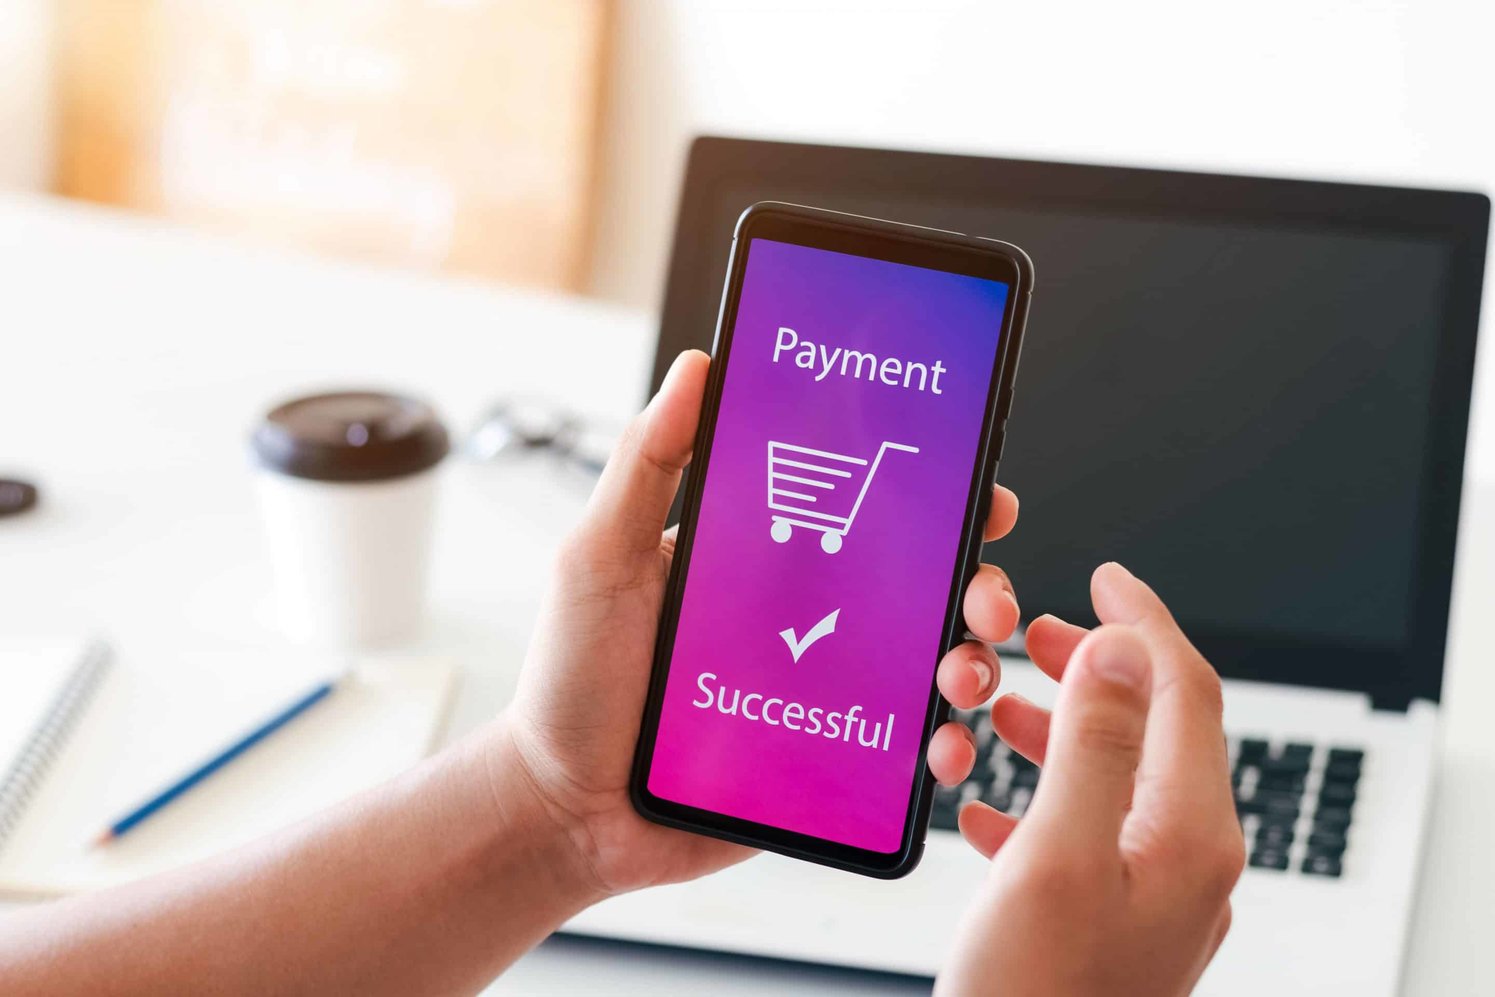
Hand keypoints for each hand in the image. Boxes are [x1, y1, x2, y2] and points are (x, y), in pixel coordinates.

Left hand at [500, 349, 1022, 897]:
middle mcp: (805, 617)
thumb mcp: (600, 557)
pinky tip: (941, 750)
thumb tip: (700, 367)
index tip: (974, 484)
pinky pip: (904, 749)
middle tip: (981, 595)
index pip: (863, 507)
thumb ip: (647, 463)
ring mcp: (823, 688)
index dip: (932, 492)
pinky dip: (943, 748)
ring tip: (960, 678)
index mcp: (763, 556)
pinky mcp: (828, 758)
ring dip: (972, 663)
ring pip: (929, 664)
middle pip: (921, 585)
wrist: (566, 808)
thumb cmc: (573, 679)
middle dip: (976, 580)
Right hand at [937, 563, 1245, 995]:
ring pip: (1117, 780)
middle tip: (1034, 634)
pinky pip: (1088, 833)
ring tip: (998, 708)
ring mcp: (1155, 897)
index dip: (1143, 621)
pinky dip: (1040, 799)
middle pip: (1156, 730)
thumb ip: (1095, 746)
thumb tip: (1123, 650)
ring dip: (1060, 731)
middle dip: (1095, 670)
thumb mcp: (1057, 855)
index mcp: (1189, 834)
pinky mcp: (1115, 925)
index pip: (1184, 692)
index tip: (1104, 575)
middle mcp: (1187, 862)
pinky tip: (984, 807)